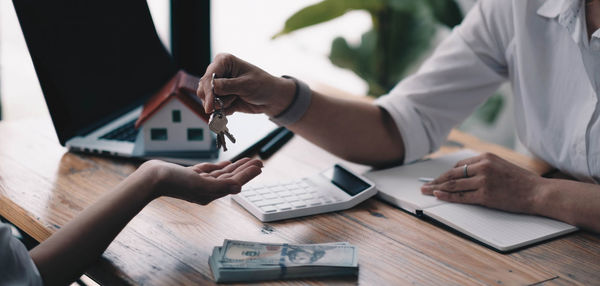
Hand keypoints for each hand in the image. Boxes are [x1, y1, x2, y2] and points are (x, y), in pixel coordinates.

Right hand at [140, 158, 262, 204]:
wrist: (151, 178)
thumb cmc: (174, 182)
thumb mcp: (200, 184)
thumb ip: (220, 185)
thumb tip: (239, 187)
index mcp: (211, 193)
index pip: (234, 182)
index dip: (248, 174)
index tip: (260, 166)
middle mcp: (207, 189)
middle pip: (232, 178)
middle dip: (246, 170)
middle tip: (260, 161)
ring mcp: (199, 182)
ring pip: (223, 173)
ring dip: (237, 167)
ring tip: (249, 160)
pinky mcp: (191, 175)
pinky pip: (211, 171)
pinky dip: (221, 166)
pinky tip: (229, 163)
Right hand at [196, 53, 295, 116]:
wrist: (273, 98)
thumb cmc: (263, 85)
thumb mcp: (246, 85)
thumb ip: (226, 87)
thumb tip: (210, 90)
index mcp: (223, 61)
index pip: (208, 77)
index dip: (208, 92)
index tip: (210, 106)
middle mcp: (218, 72)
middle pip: (203, 89)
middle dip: (214, 100)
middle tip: (229, 102)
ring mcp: (219, 86)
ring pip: (208, 100)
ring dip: (222, 104)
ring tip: (237, 99)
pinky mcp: (222, 98)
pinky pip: (216, 108)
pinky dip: (225, 110)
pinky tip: (236, 104)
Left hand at [420, 153, 544, 213]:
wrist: (537, 192)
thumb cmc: (521, 180)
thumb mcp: (501, 165)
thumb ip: (483, 167)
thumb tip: (463, 173)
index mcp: (486, 157)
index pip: (459, 165)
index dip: (446, 173)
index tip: (438, 178)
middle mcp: (483, 167)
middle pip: (453, 174)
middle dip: (436, 180)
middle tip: (425, 185)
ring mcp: (483, 181)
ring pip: (454, 185)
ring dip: (438, 188)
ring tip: (427, 191)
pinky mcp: (486, 195)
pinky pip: (462, 196)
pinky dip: (448, 196)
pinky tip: (438, 195)